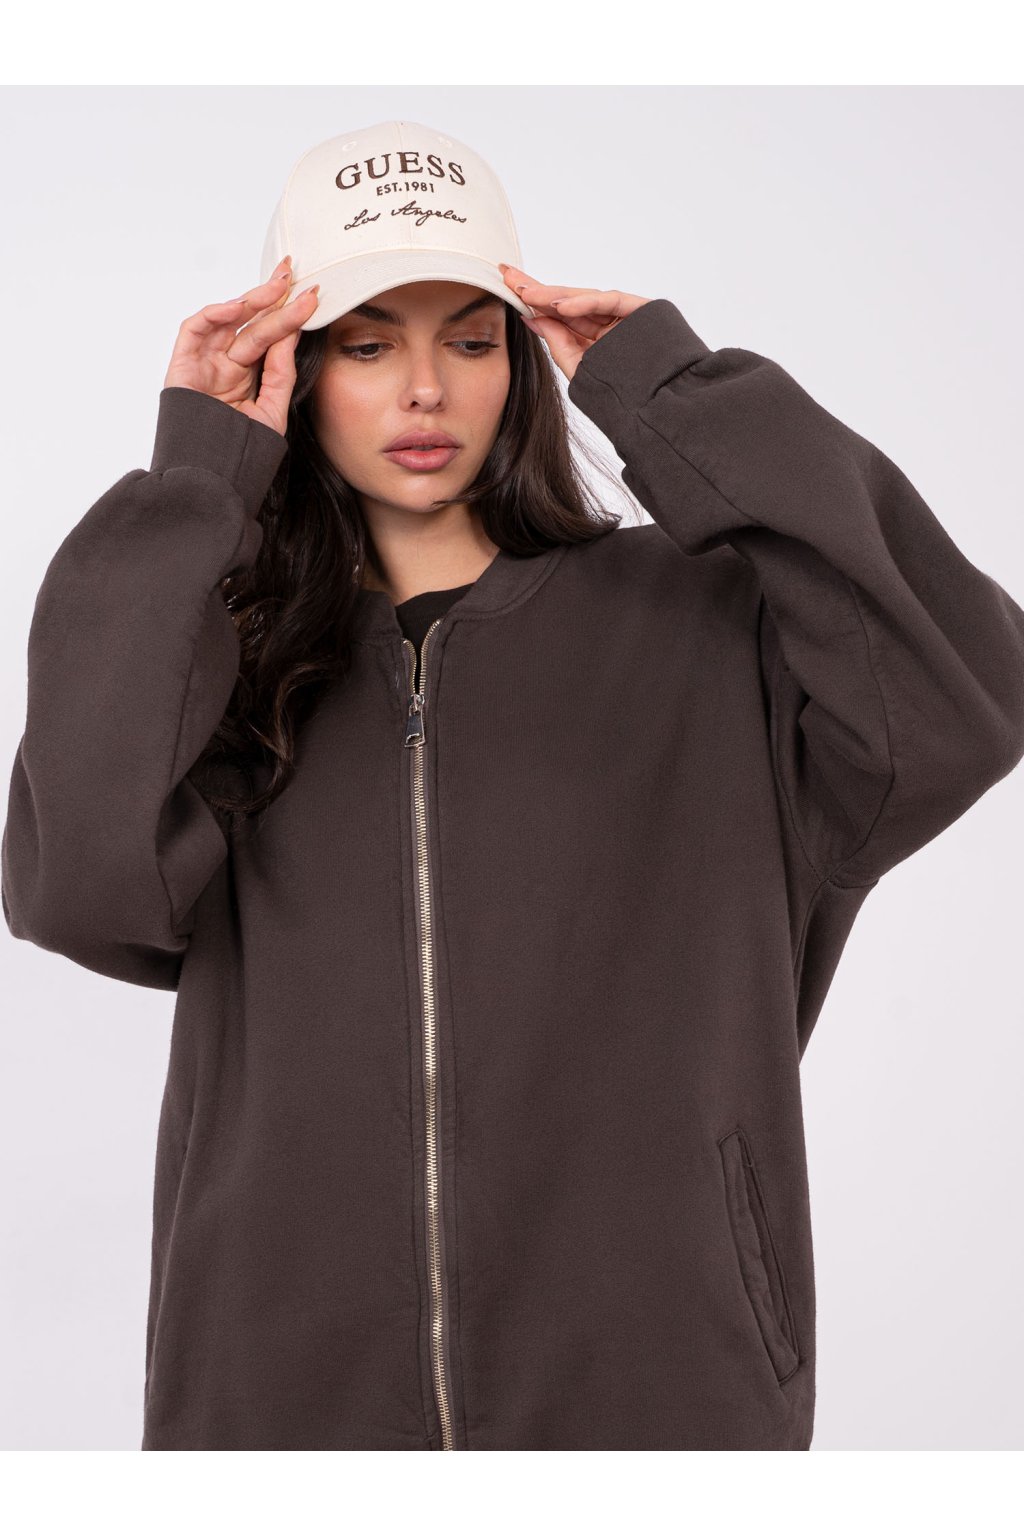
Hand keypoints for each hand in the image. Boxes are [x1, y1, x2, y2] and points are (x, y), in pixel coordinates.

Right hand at [162, 255, 320, 436]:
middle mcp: (226, 364)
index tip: (313, 296)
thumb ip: (280, 373)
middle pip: (252, 323)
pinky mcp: (182, 366)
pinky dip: (213, 315)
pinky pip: (194, 330)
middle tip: (294, 276)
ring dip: (251, 301)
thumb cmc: (241, 452)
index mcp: (248, 374)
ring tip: (277, 288)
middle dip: (273, 297)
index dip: (289, 315)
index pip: (270, 337)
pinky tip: (237, 307)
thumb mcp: (272, 411)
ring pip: (227, 321)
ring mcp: (205, 363)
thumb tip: (291, 335)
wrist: (211, 479)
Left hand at [499, 265, 650, 382]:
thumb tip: (530, 317)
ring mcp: (623, 315)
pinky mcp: (640, 308)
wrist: (660, 406)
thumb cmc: (622, 394)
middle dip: (538, 289)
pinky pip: (608, 301)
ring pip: (584, 298)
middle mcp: (607, 322)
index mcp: (592, 336)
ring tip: (527, 293)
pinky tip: (559, 305)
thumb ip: (557, 342)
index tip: (506, 286)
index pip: (558, 313)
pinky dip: (584, 302)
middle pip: (568, 301)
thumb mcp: (579, 367)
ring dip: (554, 295)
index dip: (533, 299)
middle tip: (509, 276)